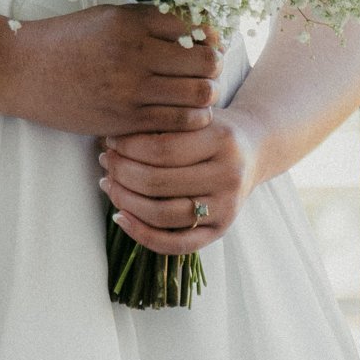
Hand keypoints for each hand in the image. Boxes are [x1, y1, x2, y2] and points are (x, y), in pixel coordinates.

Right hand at [5, 2, 225, 137]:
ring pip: (199, 93)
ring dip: (206, 94)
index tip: (211, 44)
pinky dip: (192, 118)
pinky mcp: (124, 119)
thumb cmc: (66, 39)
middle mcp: (135, 53)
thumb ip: (149, 20)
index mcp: (132, 22)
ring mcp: (130, 89)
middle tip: (208, 70)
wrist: (21, 69)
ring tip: (198, 93)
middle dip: (213, 66)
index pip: (196, 28)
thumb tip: (196, 26)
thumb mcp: (107, 16)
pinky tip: (185, 114)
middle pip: (205, 62)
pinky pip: (177, 122)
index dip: (211, 38)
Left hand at [98, 105, 269, 255]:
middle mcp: (228, 176)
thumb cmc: (213, 128)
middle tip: (106, 162)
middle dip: (122, 173)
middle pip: (159, 182)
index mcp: (221, 140)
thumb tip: (107, 140)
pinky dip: (142, 234)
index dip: (128, 146)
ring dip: (126, 202)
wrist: (253, 150)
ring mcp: (226, 208)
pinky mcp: (221, 231)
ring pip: (163, 214)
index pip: (162, 148)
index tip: (111, 141)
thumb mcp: (194, 116)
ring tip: (109, 185)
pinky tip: (120, 217)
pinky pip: (175, 243)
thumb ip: (159, 124)